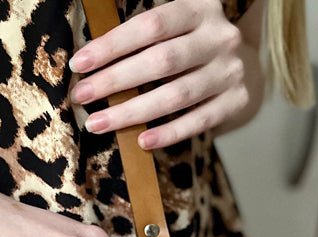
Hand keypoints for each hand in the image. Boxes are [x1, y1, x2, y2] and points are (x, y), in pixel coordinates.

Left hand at [69, 0, 251, 148]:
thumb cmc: (186, 47)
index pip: (151, 25)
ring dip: (131, 112)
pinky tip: (141, 142)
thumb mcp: (170, 30)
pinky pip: (199, 121)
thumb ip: (139, 38)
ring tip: (97, 124)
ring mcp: (231, 69)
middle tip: (81, 96)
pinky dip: (169, 133)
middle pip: (162, 61)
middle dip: (115, 80)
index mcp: (198, 8)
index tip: (79, 65)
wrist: (239, 66)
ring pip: (176, 95)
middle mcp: (219, 36)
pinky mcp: (237, 100)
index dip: (112, 45)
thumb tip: (86, 63)